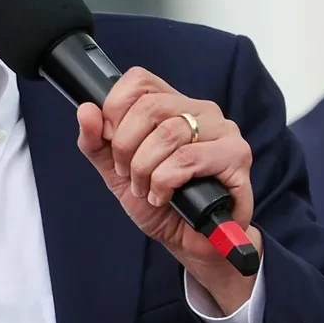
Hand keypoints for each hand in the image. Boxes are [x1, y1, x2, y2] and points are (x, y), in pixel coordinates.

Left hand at [76, 67, 260, 310]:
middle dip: (126, 146)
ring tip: (146, 188)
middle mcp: (201, 110)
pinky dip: (165, 182)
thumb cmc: (159, 200)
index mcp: (174, 104)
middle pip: (150, 107)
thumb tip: (86, 110)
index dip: (115, 108)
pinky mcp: (237, 158)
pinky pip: (188, 159)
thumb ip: (96, 141)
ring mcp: (224, 131)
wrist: (189, 242)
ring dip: (145, 168)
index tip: (109, 139)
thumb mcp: (116, 170)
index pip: (139, 80)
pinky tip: (164, 196)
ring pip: (168, 133)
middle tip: (126, 172)